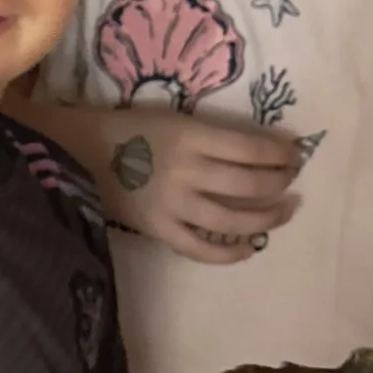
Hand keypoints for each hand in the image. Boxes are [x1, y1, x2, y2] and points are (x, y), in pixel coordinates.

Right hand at [102, 108, 300, 265]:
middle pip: (250, 183)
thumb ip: (210, 136)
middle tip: (292, 179)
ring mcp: (174, 204)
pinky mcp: (159, 229)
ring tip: (285, 211)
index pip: (250, 146)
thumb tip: (256, 152)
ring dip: (267, 217)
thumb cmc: (129, 129)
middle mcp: (187, 171)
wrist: (77, 154)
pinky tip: (249, 247)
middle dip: (280, 182)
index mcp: (190, 135)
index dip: (280, 151)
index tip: (296, 152)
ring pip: (233, 220)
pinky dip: (229, 253)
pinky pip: (201, 249)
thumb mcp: (173, 119)